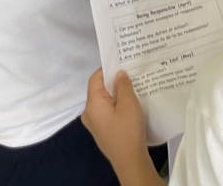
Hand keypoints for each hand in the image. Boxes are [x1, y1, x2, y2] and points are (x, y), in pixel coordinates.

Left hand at [82, 70, 157, 185]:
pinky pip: (106, 111)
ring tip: (133, 88)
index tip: (123, 62)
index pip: (95, 78)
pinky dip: (116, 105)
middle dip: (114, 81)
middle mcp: (89, 113)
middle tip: (131, 74)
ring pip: (104, 101)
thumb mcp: (129, 103)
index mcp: (92, 104)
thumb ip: (123, 85)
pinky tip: (130, 105)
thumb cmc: (128, 130)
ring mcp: (94, 123)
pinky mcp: (101, 130)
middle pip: (99, 89)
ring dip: (117, 94)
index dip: (107, 68)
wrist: (129, 160)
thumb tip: (118, 74)